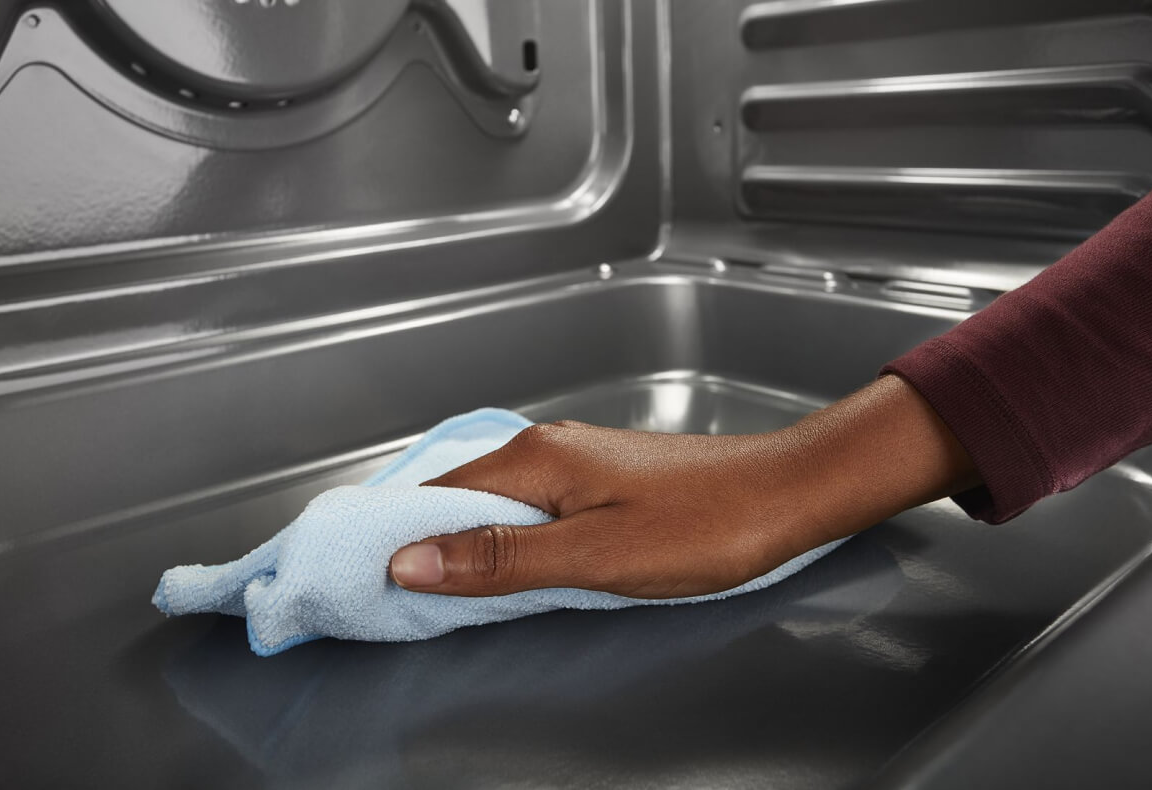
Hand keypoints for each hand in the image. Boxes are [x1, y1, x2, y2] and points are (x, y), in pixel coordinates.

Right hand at [389, 375, 978, 597]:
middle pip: (458, 499)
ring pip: (493, 506)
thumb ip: (500, 560)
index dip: (394, 539)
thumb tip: (410, 560)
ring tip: (444, 596)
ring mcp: (572, 462)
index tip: (363, 582)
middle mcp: (544, 448)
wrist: (787, 496)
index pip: (433, 497)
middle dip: (423, 545)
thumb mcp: (593, 555)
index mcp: (534, 459)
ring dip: (465, 547)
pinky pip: (527, 511)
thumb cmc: (704, 526)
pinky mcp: (596, 481)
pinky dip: (506, 543)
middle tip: (395, 601)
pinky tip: (509, 573)